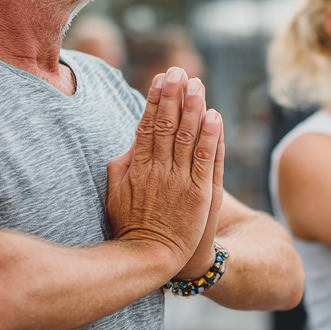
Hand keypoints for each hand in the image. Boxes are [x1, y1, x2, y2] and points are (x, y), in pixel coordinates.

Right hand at [106, 67, 222, 277]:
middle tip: (180, 71)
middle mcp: (158, 171)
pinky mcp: (200, 195)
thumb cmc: (131, 225)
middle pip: (166, 126)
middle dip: (174, 96)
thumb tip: (130, 141)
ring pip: (187, 138)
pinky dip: (211, 138)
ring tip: (198, 84)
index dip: (155, 99)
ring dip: (193, 109)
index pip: (147, 125)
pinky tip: (215, 117)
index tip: (161, 77)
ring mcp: (180, 182)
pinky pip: (206, 161)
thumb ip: (121, 165)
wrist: (151, 258)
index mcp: (138, 167)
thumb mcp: (115, 193)